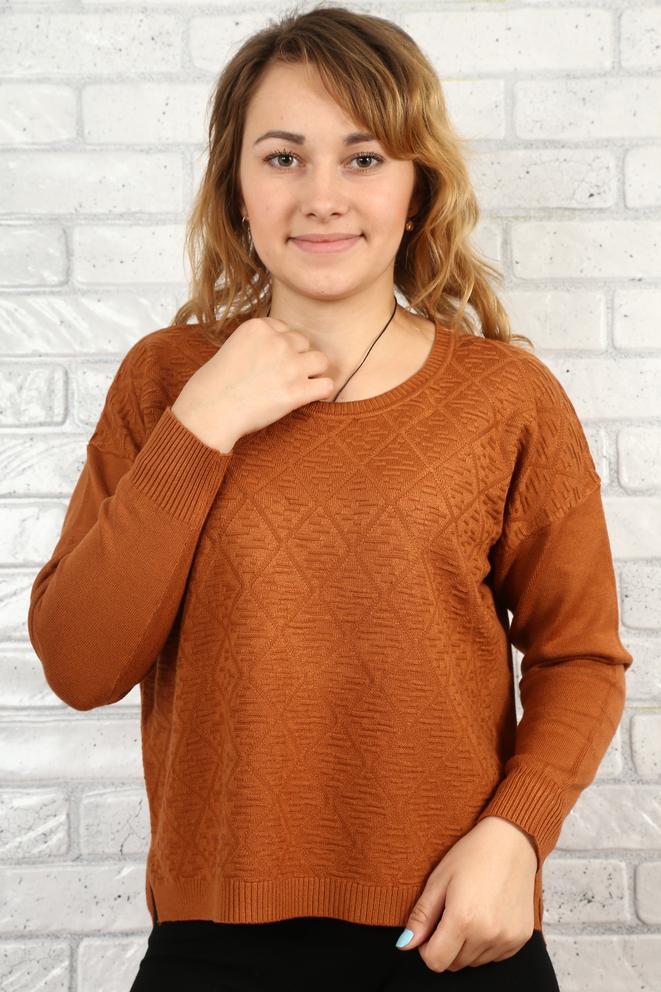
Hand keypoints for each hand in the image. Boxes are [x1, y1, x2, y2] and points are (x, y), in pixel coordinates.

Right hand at [171, 316, 335, 451]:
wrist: (209, 411)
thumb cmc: (213, 385)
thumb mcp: (232, 347)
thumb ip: (257, 343)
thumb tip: (279, 352)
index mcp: (258, 326)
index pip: (285, 328)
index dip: (281, 347)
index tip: (269, 362)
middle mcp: (277, 342)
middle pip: (304, 342)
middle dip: (297, 358)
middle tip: (281, 377)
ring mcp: (289, 365)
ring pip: (321, 361)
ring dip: (312, 373)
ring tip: (297, 386)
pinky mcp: (297, 391)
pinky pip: (327, 385)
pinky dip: (321, 392)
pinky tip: (309, 398)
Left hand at [395, 816, 537, 971]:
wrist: (512, 841)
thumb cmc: (472, 855)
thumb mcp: (439, 879)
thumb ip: (421, 916)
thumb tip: (405, 945)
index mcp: (463, 920)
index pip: (435, 962)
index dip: (426, 948)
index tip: (430, 928)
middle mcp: (488, 935)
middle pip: (454, 964)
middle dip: (446, 945)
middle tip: (450, 913)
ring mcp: (507, 938)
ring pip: (474, 962)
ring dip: (466, 946)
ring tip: (470, 911)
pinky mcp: (521, 938)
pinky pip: (494, 956)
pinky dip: (486, 944)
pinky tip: (487, 915)